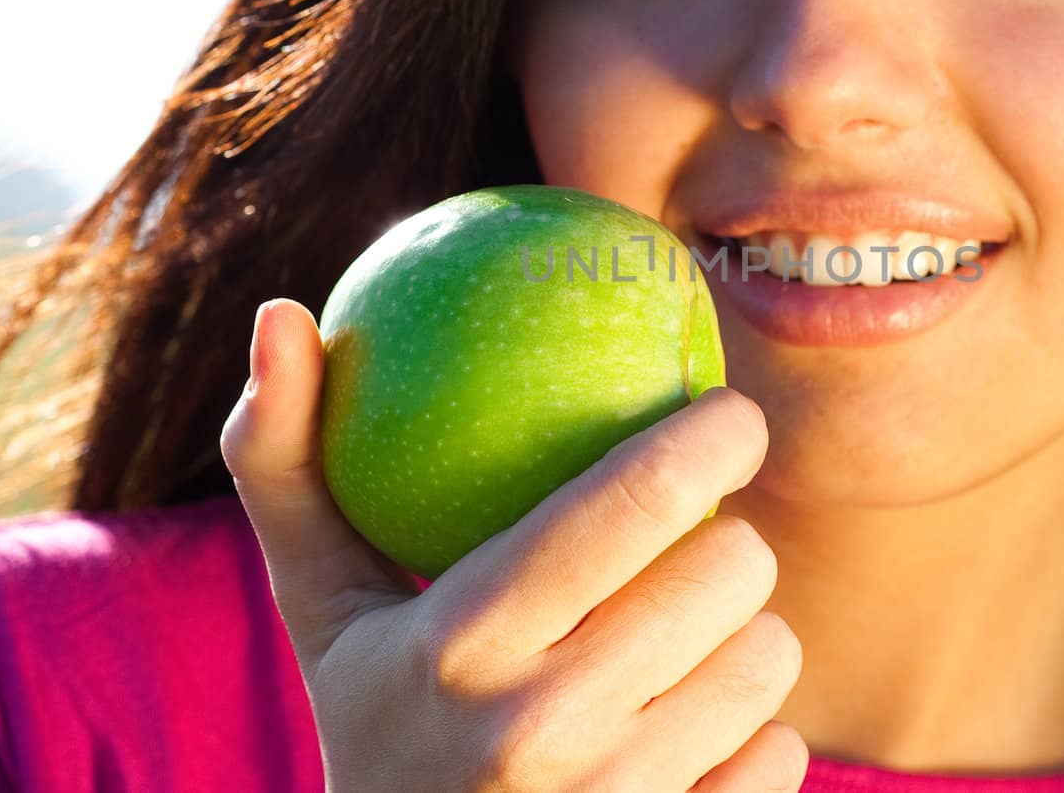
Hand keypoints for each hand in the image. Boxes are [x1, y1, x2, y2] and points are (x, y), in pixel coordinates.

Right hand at [220, 298, 806, 791]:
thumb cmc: (378, 727)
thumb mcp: (322, 612)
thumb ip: (289, 464)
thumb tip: (280, 314)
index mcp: (460, 642)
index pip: (633, 502)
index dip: (714, 434)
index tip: (730, 414)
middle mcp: (541, 730)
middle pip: (731, 567)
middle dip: (729, 536)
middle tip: (697, 541)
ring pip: (770, 654)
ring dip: (745, 632)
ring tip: (683, 640)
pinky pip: (783, 753)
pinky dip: (753, 735)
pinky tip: (688, 737)